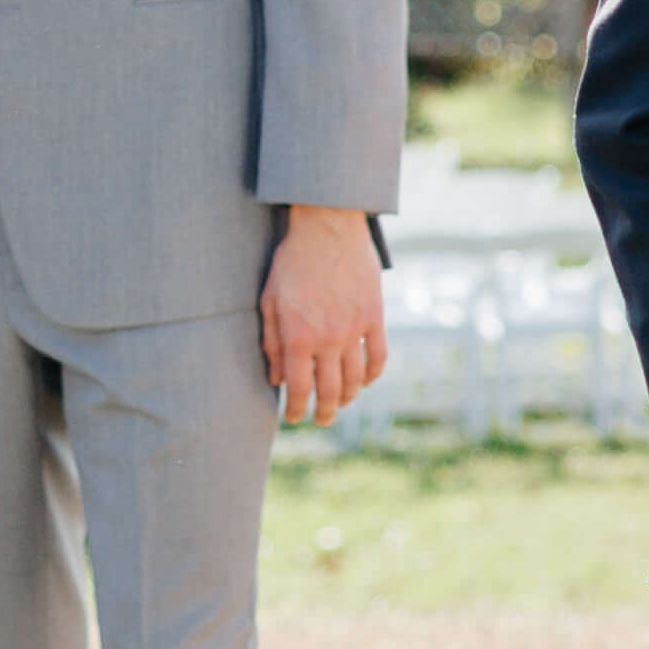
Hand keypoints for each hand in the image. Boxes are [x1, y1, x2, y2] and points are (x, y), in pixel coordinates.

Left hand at [258, 204, 387, 429]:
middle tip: (321, 421)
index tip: (293, 417)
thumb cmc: (292, 262)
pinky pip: (378, 356)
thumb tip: (275, 379)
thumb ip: (272, 344)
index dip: (295, 408)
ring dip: (349, 398)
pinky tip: (366, 381)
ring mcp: (355, 329)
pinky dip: (373, 374)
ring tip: (342, 404)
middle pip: (330, 391)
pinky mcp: (374, 317)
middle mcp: (328, 339)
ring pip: (356, 379)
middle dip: (324, 413)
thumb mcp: (270, 301)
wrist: (328, 227)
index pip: (298, 388)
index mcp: (298, 337)